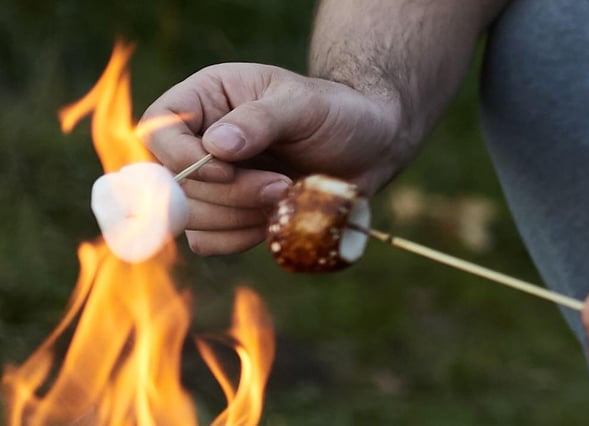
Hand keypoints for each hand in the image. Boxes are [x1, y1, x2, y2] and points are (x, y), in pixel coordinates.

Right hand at [141, 63, 405, 254]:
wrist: (369, 149)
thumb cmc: (337, 113)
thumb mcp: (305, 104)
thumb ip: (261, 120)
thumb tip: (215, 147)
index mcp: (206, 99)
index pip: (157, 130)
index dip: (180, 157)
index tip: (226, 169)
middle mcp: (199, 140)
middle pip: (171, 183)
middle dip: (227, 194)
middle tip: (280, 185)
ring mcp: (211, 182)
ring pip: (188, 218)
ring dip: (236, 217)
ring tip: (284, 197)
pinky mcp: (228, 215)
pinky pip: (208, 241)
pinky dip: (238, 238)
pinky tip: (272, 220)